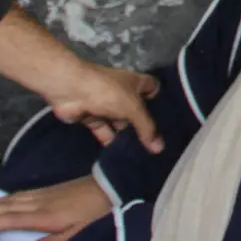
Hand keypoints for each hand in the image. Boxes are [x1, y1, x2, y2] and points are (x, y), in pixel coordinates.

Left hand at [0, 8, 161, 153]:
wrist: (70, 89)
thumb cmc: (107, 91)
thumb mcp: (133, 107)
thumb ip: (146, 128)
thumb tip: (159, 148)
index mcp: (134, 83)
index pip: (152, 88)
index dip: (160, 100)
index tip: (170, 119)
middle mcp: (121, 93)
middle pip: (137, 111)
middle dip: (145, 126)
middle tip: (160, 147)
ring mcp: (105, 106)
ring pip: (121, 124)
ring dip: (128, 137)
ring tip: (144, 157)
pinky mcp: (91, 118)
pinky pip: (105, 132)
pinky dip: (111, 143)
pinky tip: (121, 158)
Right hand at [0, 176, 110, 240]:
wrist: (109, 188)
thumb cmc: (96, 215)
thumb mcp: (79, 235)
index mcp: (45, 216)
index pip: (10, 220)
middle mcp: (37, 202)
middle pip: (2, 207)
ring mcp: (39, 195)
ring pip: (6, 200)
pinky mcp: (43, 192)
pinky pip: (15, 196)